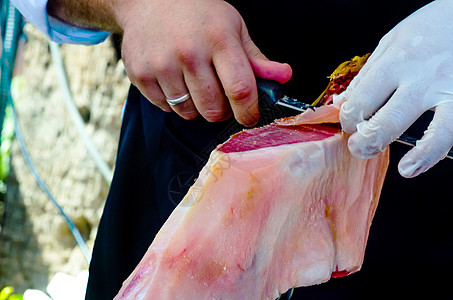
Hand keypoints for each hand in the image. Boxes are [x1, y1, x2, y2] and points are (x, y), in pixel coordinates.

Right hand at [114, 0, 291, 125]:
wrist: (150, 1)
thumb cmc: (198, 15)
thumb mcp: (233, 28)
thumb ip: (257, 59)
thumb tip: (284, 76)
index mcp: (218, 39)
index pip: (240, 90)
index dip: (248, 112)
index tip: (249, 117)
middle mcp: (189, 52)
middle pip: (213, 110)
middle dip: (221, 111)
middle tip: (219, 96)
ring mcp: (161, 64)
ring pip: (189, 113)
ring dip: (197, 107)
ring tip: (194, 83)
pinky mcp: (140, 74)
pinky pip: (166, 108)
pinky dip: (174, 102)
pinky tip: (175, 80)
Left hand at [339, 0, 452, 177]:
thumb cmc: (430, 29)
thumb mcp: (392, 42)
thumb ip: (369, 73)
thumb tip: (344, 102)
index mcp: (397, 60)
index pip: (362, 100)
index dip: (349, 118)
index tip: (349, 123)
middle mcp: (422, 77)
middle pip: (388, 120)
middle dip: (366, 141)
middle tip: (358, 147)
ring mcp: (448, 90)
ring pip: (432, 131)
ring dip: (414, 155)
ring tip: (400, 168)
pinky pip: (451, 131)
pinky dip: (434, 152)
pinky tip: (419, 163)